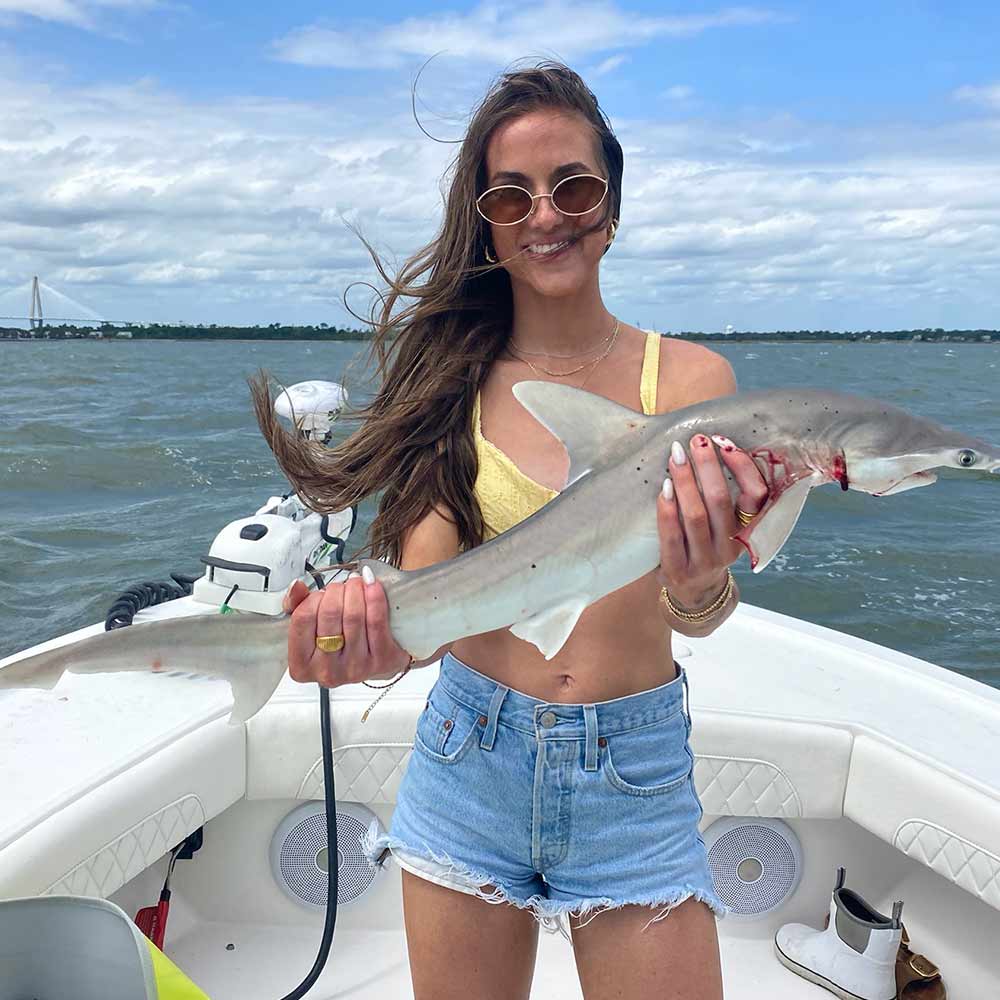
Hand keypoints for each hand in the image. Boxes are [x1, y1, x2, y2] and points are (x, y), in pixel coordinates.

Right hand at [282, 571, 410, 686]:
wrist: (374, 663)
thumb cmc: (338, 643)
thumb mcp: (310, 628)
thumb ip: (297, 605)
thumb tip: (297, 586)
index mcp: (302, 665)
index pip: (303, 618)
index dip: (313, 598)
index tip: (322, 593)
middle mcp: (327, 670)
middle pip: (330, 613)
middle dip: (337, 590)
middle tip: (342, 585)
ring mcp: (356, 668)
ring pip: (354, 615)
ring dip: (355, 590)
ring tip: (356, 584)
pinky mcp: (382, 661)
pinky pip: (376, 621)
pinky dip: (375, 598)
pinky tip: (373, 586)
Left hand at [656, 433, 767, 607]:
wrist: (694, 593)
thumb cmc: (707, 547)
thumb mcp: (725, 527)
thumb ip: (724, 497)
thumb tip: (711, 446)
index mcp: (746, 532)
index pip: (756, 498)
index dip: (743, 468)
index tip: (725, 443)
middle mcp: (729, 547)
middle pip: (721, 501)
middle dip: (708, 466)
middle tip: (696, 440)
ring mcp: (704, 562)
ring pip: (696, 516)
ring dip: (685, 482)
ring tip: (676, 457)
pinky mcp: (678, 570)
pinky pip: (672, 535)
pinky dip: (667, 509)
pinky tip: (663, 488)